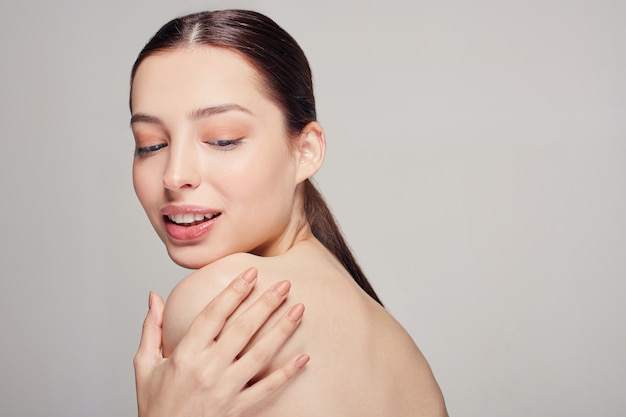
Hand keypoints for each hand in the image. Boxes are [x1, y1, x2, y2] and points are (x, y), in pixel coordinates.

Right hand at [134, 267, 308, 416]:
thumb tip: (154, 297)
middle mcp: (207, 370)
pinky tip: (304, 357)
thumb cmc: (156, 405)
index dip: (233, 291)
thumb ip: (151, 329)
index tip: (250, 273)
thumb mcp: (144, 366)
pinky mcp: (238, 409)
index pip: (214, 314)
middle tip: (284, 284)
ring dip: (282, 330)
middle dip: (266, 303)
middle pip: (242, 329)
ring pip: (259, 354)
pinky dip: (287, 373)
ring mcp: (225, 390)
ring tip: (298, 309)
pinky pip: (266, 389)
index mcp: (185, 355)